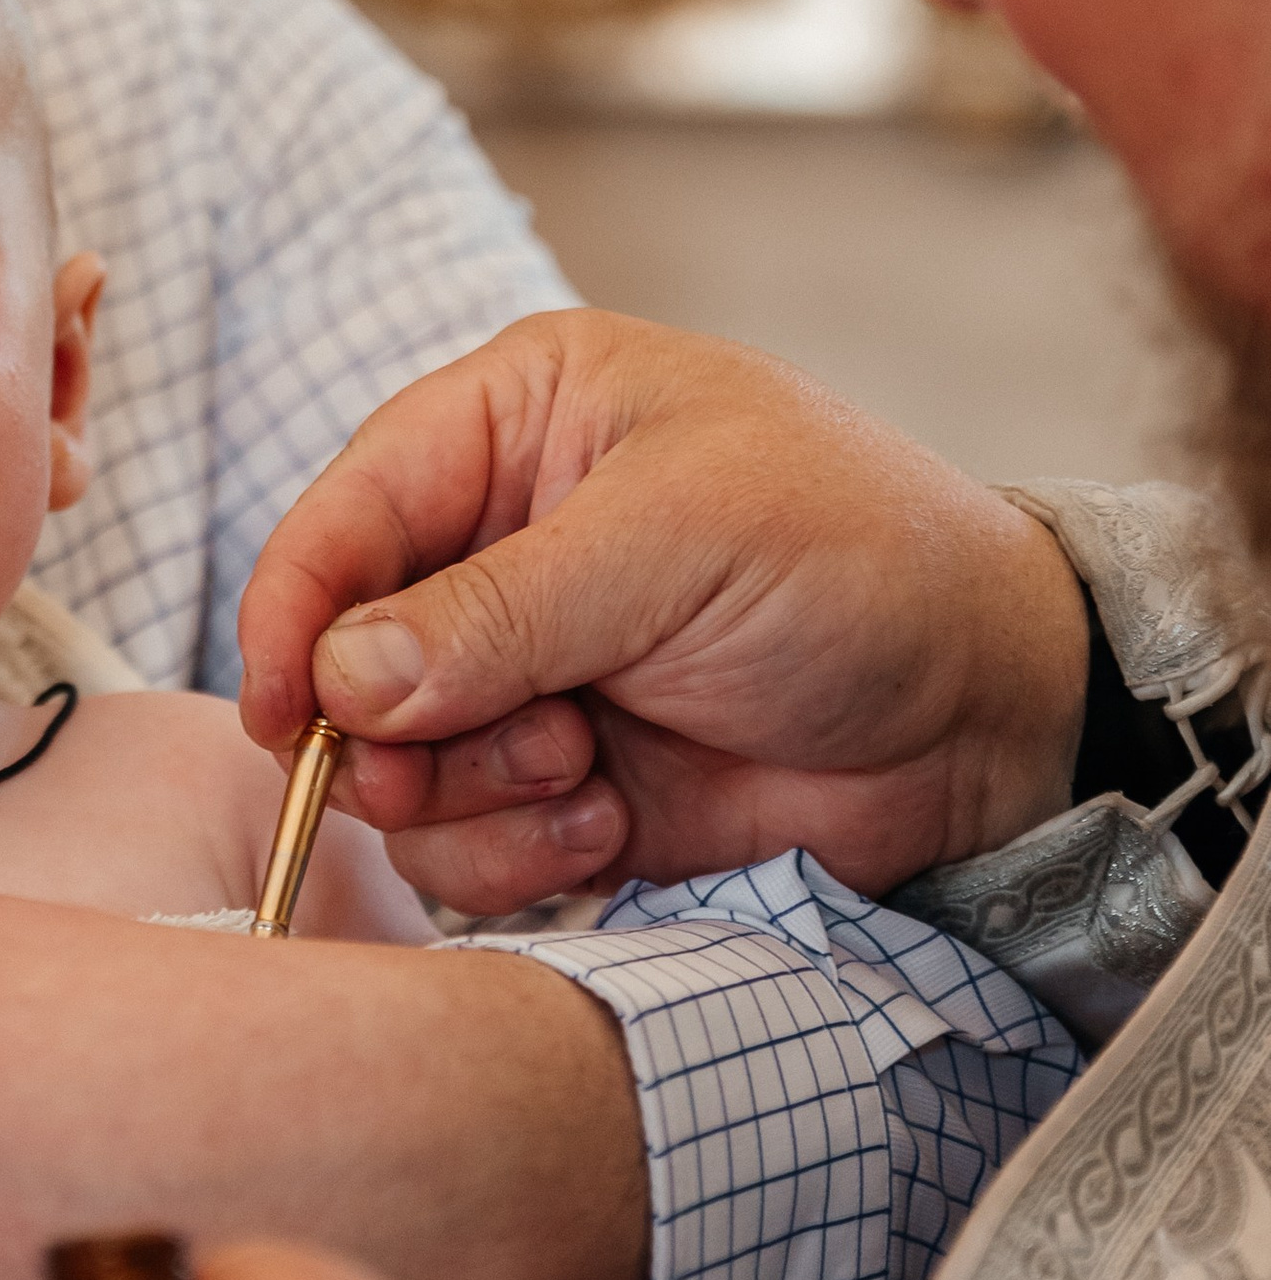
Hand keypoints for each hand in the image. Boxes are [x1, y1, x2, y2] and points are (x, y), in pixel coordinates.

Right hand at [240, 310, 1088, 917]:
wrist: (991, 714)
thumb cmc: (858, 561)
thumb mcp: (680, 542)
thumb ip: (502, 609)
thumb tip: (343, 681)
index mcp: (514, 425)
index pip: (346, 511)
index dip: (293, 610)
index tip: (288, 711)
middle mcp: (498, 546)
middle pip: (345, 653)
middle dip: (395, 725)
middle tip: (488, 753)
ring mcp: (523, 674)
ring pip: (391, 764)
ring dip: (468, 795)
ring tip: (583, 779)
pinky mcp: (557, 785)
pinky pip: (462, 842)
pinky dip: (517, 855)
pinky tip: (611, 827)